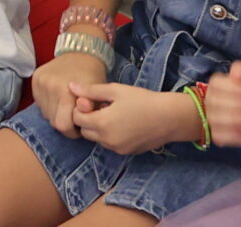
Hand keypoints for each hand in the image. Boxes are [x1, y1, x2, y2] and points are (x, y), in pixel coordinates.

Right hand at [32, 53, 111, 136]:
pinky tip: (58, 99)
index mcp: (65, 92)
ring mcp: (40, 82)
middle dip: (65, 123)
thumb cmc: (92, 75)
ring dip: (56, 114)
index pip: (62, 126)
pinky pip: (40, 103)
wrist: (81, 51)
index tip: (80, 125)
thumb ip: (90, 110)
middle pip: (53, 121)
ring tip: (67, 107)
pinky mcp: (35, 79)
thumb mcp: (97, 95)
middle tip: (74, 117)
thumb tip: (82, 123)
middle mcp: (49, 87)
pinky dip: (49, 105)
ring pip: (45, 114)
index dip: (73, 130)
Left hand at [69, 82, 194, 155]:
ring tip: (114, 113)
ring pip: (97, 139)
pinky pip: (111, 145)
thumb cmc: (142, 100)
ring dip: (99, 128)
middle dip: (89, 119)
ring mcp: (118, 149)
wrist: (169, 118)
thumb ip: (91, 90)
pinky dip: (111, 135)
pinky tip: (124, 123)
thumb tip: (71, 86)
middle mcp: (107, 141)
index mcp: (102, 124)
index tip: (94, 99)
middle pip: (85, 131)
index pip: (77, 119)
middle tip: (103, 106)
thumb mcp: (115, 91)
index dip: (82, 108)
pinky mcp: (127, 153)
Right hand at [203, 62, 240, 147]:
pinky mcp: (217, 135)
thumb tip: (234, 74)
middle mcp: (210, 100)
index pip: (216, 84)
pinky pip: (219, 135)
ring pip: (215, 119)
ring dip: (236, 119)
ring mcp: (212, 118)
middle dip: (237, 104)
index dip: (233, 88)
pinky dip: (234, 134)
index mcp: (216, 85)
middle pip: (214, 101)